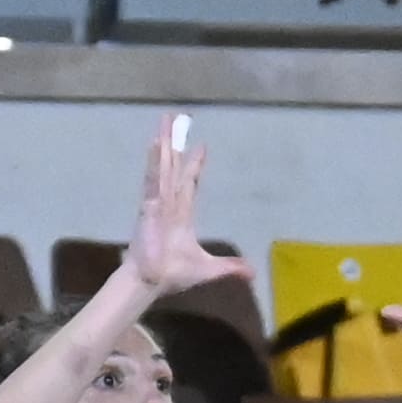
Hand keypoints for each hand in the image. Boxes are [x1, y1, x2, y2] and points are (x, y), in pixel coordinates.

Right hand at [124, 115, 252, 302]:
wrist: (153, 282)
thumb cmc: (174, 274)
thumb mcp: (209, 269)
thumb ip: (230, 267)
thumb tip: (252, 273)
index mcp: (183, 215)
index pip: (190, 184)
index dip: (195, 165)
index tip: (201, 146)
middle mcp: (170, 203)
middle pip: (174, 167)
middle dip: (175, 144)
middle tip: (174, 120)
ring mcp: (159, 202)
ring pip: (163, 168)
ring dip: (163, 145)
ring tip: (164, 123)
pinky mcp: (149, 205)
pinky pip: (153, 179)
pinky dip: (154, 162)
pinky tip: (155, 144)